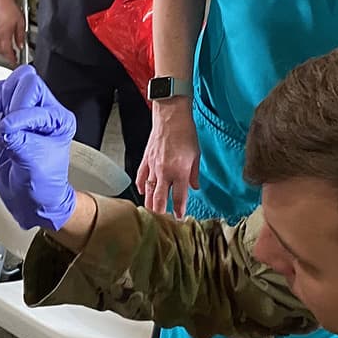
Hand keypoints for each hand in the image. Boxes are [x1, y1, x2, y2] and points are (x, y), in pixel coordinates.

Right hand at [0, 0, 26, 66]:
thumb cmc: (11, 10)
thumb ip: (20, 36)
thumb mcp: (21, 24)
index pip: (7, 51)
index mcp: (5, 34)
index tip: (15, 61)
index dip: (11, 58)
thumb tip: (21, 45)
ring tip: (10, 52)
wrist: (2, 2)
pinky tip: (4, 45)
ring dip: (2, 52)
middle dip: (7, 57)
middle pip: (0, 51)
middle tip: (13, 58)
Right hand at [0, 65, 76, 230]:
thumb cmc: (41, 184)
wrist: (31, 198)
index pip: (35, 96)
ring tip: (2, 115)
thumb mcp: (32, 163)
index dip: (18, 115)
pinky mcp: (11, 118)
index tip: (9, 133)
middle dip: (12, 99)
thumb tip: (5, 126)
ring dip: (4, 98)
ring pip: (14, 84)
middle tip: (6, 121)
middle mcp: (45, 111)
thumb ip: (19, 141)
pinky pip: (2, 96)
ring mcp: (27, 113)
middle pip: (27, 82)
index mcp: (58, 118)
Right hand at [136, 103, 200, 217]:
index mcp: (180, 172)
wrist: (171, 116)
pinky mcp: (146, 160)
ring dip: (150, 203)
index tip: (179, 218)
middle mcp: (165, 172)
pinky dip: (141, 187)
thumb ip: (194, 174)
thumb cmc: (185, 132)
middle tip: (162, 221)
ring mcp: (153, 167)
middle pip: (160, 199)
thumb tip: (194, 187)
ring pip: (149, 191)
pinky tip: (143, 192)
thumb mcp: (196, 154)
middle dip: (161, 213)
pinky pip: (141, 177)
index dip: (179, 211)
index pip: (179, 197)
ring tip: (151, 212)